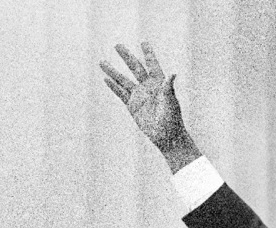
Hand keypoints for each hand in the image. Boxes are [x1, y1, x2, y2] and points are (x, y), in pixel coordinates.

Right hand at [100, 42, 200, 172]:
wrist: (167, 137)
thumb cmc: (172, 120)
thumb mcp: (170, 102)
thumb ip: (168, 87)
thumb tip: (173, 73)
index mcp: (159, 84)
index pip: (153, 66)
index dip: (149, 55)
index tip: (144, 43)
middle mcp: (148, 88)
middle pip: (135, 69)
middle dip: (127, 57)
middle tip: (117, 45)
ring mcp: (139, 97)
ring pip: (124, 81)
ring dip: (113, 72)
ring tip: (102, 62)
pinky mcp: (133, 107)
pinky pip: (121, 94)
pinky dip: (113, 87)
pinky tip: (106, 79)